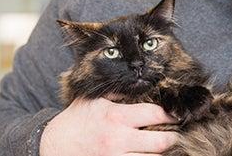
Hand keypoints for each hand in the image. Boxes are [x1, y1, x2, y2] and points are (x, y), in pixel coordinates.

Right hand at [40, 98, 178, 155]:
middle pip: (161, 142)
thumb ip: (118, 93)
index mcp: (116, 116)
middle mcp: (119, 139)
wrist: (54, 145)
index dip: (170, 115)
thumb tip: (142, 83)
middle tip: (175, 134)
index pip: (155, 114)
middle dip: (172, 138)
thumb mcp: (95, 100)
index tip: (176, 115)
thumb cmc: (77, 120)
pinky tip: (148, 155)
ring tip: (164, 147)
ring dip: (161, 154)